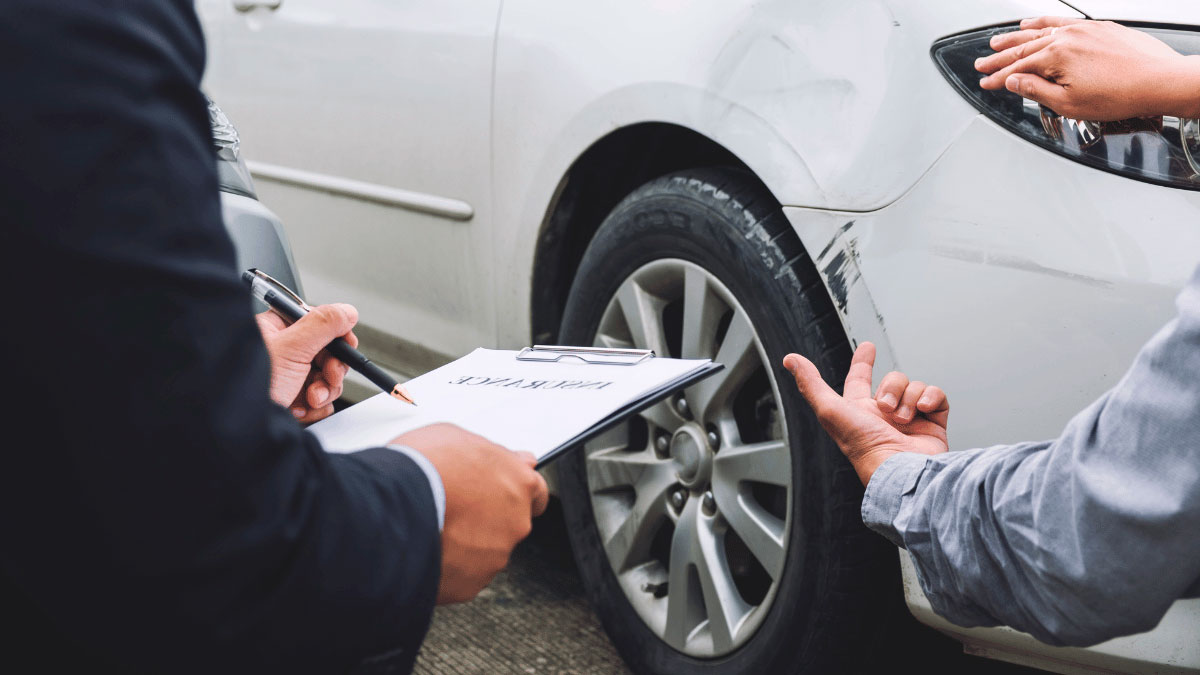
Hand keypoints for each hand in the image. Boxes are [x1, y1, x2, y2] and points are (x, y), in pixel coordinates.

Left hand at [255, 303, 357, 422]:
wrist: (239, 429)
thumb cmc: (247, 386)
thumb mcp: (291, 348)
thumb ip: (322, 325)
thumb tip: (346, 311)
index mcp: (276, 330)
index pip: (318, 323)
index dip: (336, 336)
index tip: (346, 346)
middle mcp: (283, 353)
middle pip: (327, 353)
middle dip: (331, 370)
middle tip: (328, 376)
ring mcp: (288, 378)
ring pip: (327, 379)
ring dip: (324, 391)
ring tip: (309, 398)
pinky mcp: (293, 401)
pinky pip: (320, 401)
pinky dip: (316, 408)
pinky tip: (300, 409)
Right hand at [392, 424, 549, 603]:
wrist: (393, 508)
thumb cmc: (422, 466)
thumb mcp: (457, 437)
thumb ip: (490, 453)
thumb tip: (505, 457)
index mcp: (518, 482)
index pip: (536, 492)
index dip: (517, 493)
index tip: (507, 495)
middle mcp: (516, 522)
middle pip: (509, 523)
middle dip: (486, 518)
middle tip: (454, 509)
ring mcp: (495, 555)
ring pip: (485, 551)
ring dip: (466, 543)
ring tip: (433, 527)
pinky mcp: (472, 583)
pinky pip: (463, 575)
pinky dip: (449, 566)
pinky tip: (427, 549)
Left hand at [783, 342, 948, 485]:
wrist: (901, 469)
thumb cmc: (863, 447)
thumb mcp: (830, 410)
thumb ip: (811, 384)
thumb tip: (791, 360)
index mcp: (860, 412)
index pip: (859, 380)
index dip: (862, 362)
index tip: (868, 347)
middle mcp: (885, 415)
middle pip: (892, 379)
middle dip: (890, 387)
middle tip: (885, 408)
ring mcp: (911, 420)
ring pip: (913, 385)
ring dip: (908, 397)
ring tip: (903, 418)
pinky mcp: (933, 424)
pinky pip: (936, 395)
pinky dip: (930, 398)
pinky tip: (922, 410)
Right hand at [976, 16, 1199, 120]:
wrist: (1160, 80)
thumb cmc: (1121, 94)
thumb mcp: (1069, 103)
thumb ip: (1036, 91)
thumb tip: (1014, 82)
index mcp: (1056, 57)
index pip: (1017, 69)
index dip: (997, 79)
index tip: (986, 84)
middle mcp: (1067, 38)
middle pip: (1023, 47)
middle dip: (999, 57)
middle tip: (982, 63)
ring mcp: (1083, 29)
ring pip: (1040, 31)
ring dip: (1015, 36)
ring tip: (998, 40)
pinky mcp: (1099, 27)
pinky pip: (1061, 21)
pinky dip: (1043, 22)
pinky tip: (1034, 23)